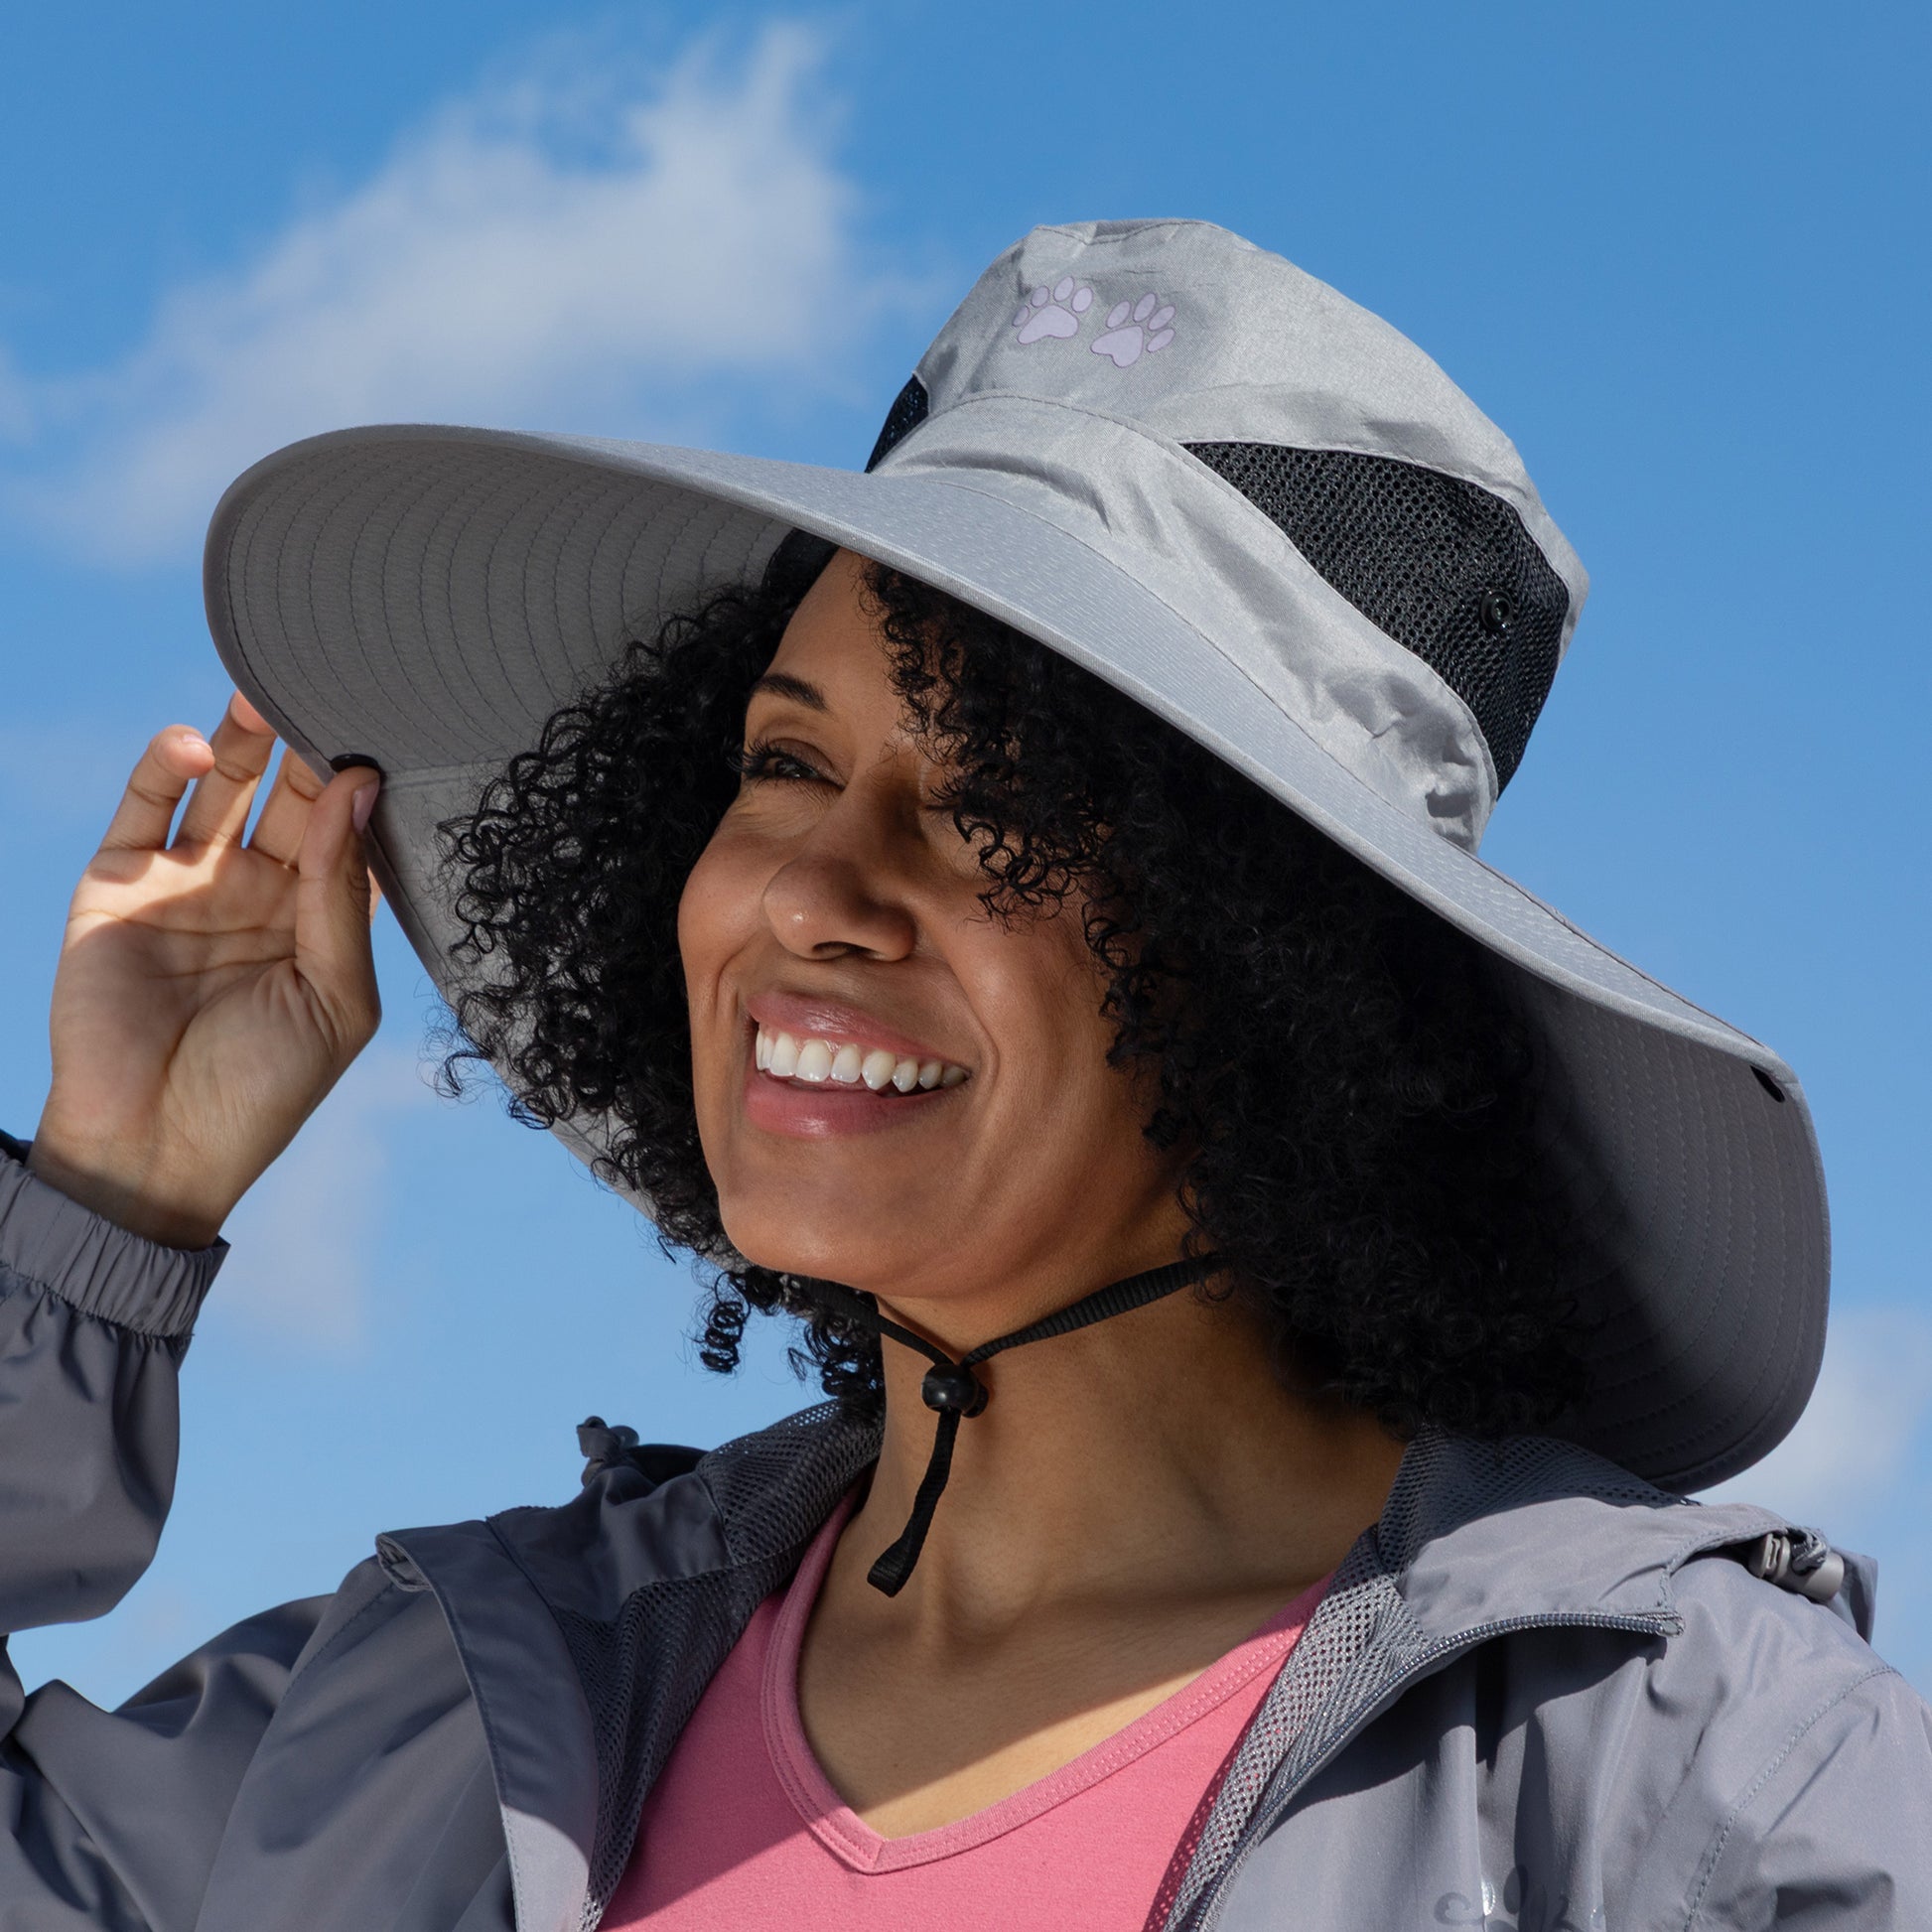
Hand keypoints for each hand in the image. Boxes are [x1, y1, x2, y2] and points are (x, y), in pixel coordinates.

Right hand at [29, 696, 381, 1248]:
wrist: (154, 1150)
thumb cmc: (260, 1092)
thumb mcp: (334, 998)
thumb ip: (342, 897)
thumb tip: (356, 793)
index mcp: (319, 923)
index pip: (350, 837)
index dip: (365, 792)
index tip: (388, 737)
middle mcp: (259, 894)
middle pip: (292, 800)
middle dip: (311, 749)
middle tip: (333, 697)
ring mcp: (188, 883)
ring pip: (224, 789)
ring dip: (245, 739)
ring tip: (268, 693)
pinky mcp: (120, 882)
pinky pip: (147, 807)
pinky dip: (165, 767)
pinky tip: (197, 745)